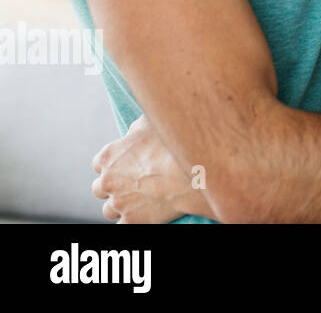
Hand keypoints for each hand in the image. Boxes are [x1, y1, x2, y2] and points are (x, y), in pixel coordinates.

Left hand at [91, 115, 210, 222]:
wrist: (192, 174)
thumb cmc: (174, 146)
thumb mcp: (151, 124)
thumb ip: (136, 129)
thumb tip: (134, 131)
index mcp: (108, 156)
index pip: (98, 164)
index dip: (113, 165)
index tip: (125, 166)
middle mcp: (108, 180)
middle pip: (99, 188)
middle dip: (113, 187)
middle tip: (132, 184)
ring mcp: (118, 203)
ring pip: (109, 209)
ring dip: (121, 205)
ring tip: (139, 200)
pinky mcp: (130, 221)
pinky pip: (122, 225)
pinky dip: (131, 220)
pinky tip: (142, 214)